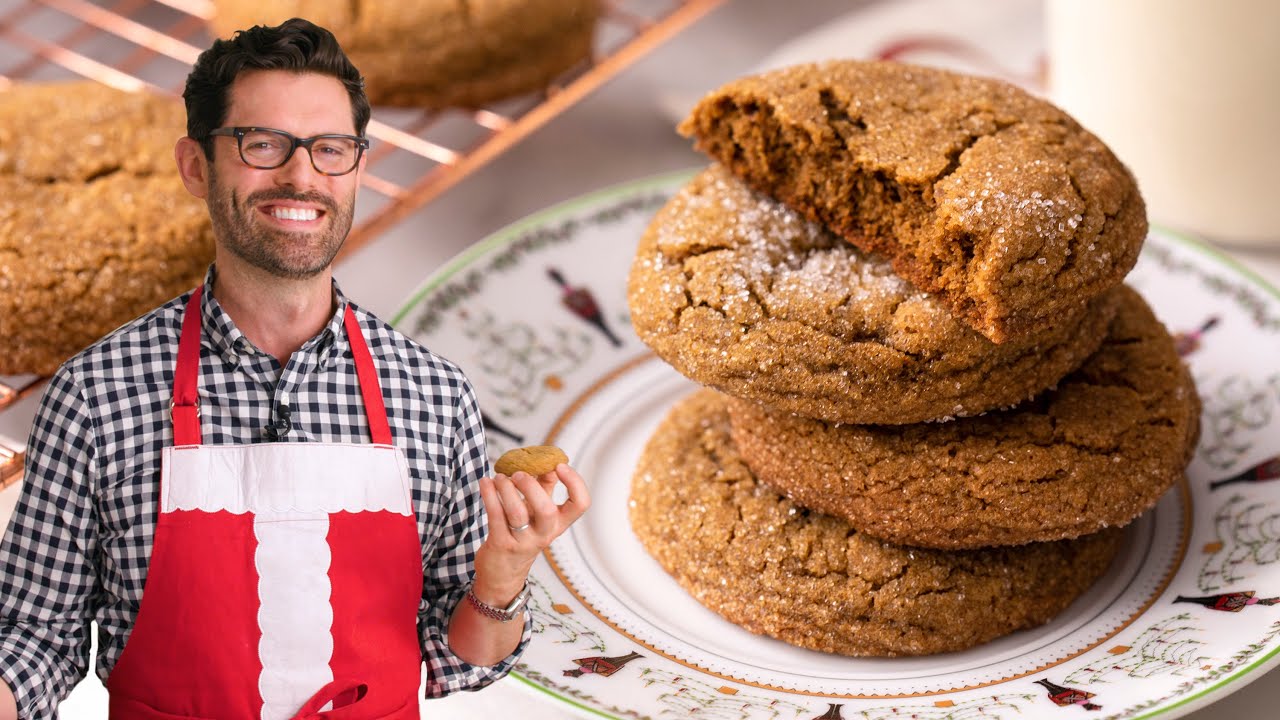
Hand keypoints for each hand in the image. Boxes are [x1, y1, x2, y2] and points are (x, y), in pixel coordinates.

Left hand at [471, 463, 589, 602]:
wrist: (503, 573)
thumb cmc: (522, 535)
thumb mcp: (538, 514)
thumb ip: (545, 487)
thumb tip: (548, 461)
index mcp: (558, 524)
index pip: (580, 504)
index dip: (575, 483)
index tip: (560, 465)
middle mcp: (544, 534)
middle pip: (547, 510)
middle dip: (532, 487)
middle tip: (519, 473)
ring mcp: (522, 541)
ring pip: (517, 513)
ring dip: (506, 488)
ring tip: (499, 477)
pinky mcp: (501, 544)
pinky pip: (495, 516)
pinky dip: (489, 495)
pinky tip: (486, 482)